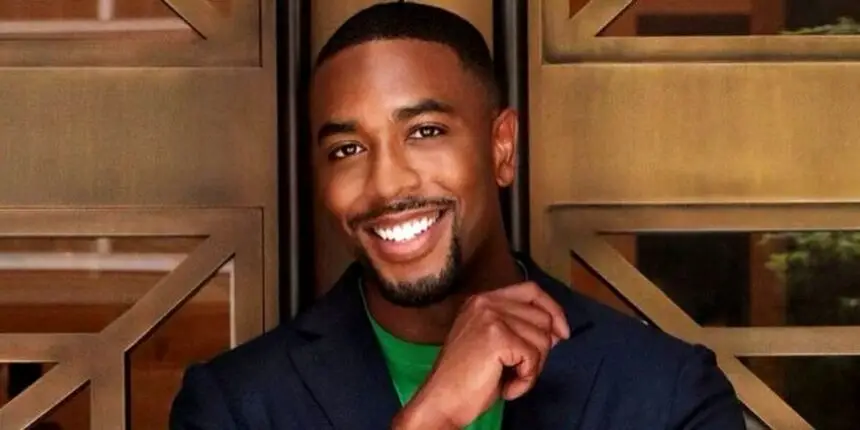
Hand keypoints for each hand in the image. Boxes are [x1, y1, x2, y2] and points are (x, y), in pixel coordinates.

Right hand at [392, 282, 569, 428]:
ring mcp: (490, 317)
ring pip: (542, 340)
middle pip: (542, 317)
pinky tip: (507, 388)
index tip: (562, 333)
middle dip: (540, 350)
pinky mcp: (497, 337)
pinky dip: (526, 381)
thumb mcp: (494, 344)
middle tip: (518, 370)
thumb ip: (520, 329)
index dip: (553, 310)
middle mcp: (485, 302)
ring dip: (531, 369)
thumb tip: (557, 331)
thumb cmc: (467, 379)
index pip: (531, 290)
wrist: (442, 400)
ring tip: (507, 380)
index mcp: (483, 300)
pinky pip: (533, 358)